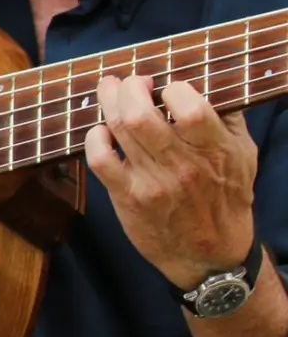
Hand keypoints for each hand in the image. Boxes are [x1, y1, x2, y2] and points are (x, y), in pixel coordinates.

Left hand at [85, 75, 257, 288]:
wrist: (209, 255)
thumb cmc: (226, 198)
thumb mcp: (243, 156)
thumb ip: (228, 119)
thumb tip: (207, 83)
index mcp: (216, 151)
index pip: (189, 107)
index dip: (172, 88)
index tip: (166, 87)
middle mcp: (183, 166)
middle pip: (141, 114)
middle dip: (128, 87)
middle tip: (128, 81)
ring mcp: (152, 183)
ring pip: (118, 129)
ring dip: (109, 101)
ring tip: (110, 90)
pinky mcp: (128, 197)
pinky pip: (100, 159)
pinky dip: (94, 137)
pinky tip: (101, 130)